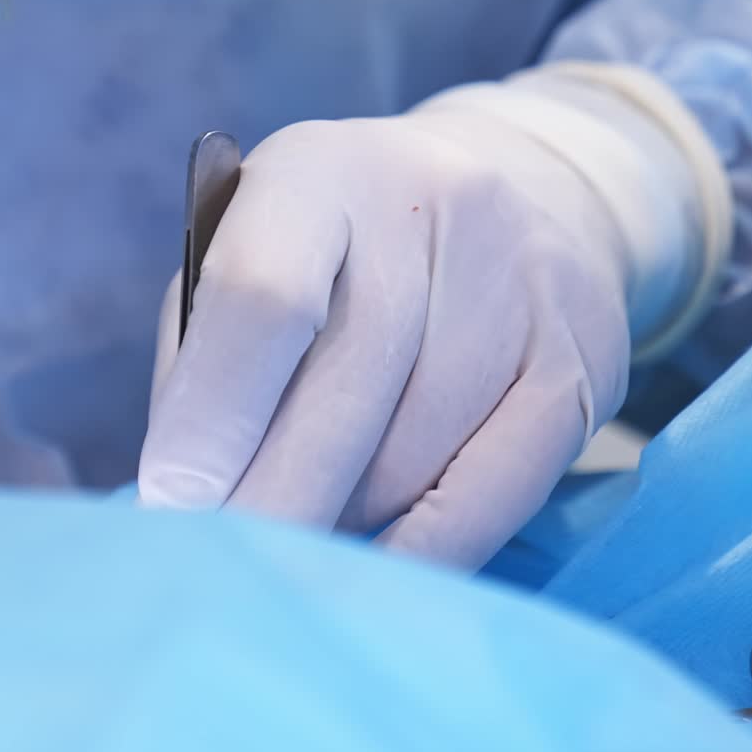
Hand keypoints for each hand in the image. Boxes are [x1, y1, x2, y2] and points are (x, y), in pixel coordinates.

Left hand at [140, 67, 729, 568]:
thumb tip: (185, 496)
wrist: (515, 192)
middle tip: (220, 574)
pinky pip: (494, 492)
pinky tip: (371, 578)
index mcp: (318, 172)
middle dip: (272, 498)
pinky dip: (422, 554)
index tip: (170, 508)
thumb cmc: (335, 250)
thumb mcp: (249, 254)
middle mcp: (429, 207)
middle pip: (347, 385)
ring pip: (414, 451)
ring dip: (340, 525)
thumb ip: (207, 357)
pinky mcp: (581, 360)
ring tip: (290, 555)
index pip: (262, 295)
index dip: (212, 415)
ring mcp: (521, 279)